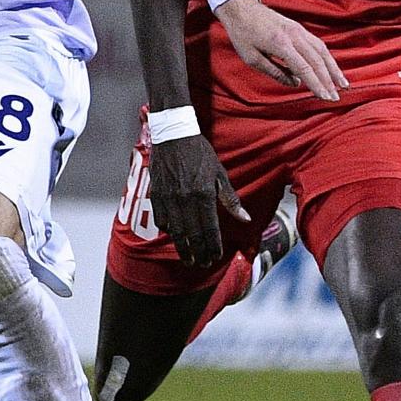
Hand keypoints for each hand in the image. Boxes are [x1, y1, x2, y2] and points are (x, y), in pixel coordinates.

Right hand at [149, 135, 248, 267]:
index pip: (210, 229)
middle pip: (193, 235)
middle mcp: (185, 199)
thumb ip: (231, 199)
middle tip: (203, 265)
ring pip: (176, 232)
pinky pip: (162, 220)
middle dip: (199, 253)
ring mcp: (168, 198)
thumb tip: (245, 219)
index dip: (213, 246)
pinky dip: (169, 231)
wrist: (173, 135)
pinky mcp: (156, 195)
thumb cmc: (200, 152)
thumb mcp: (220, 173)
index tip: (216, 257)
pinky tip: (175, 237)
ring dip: (184, 248)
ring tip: (189, 260)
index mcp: (204, 194)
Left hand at [212, 0, 346, 100]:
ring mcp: (299, 30)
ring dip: (334, 69)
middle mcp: (295, 35)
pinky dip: (327, 58)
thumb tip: (296, 84)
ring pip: (322, 51)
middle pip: (317, 61)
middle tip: (336, 98)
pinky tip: (332, 69)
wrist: (242, 9)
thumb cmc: (243, 35)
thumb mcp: (252, 58)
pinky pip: (318, 44)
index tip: (326, 98)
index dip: (317, 84)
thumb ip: (275, 72)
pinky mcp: (300, 28)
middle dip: (329, 81)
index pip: (305, 68)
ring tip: (343, 84)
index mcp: (281, 44)